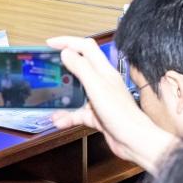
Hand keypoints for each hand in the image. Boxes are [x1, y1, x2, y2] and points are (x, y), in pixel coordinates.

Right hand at [47, 35, 176, 173]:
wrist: (134, 141)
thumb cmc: (120, 114)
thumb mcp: (97, 87)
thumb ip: (81, 68)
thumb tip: (66, 51)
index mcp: (104, 70)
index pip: (85, 47)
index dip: (68, 41)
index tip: (51, 43)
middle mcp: (102, 82)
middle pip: (81, 65)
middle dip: (64, 64)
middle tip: (48, 65)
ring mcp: (100, 99)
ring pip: (78, 91)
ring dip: (64, 94)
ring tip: (50, 96)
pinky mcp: (98, 115)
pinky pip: (79, 113)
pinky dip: (68, 116)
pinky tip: (59, 121)